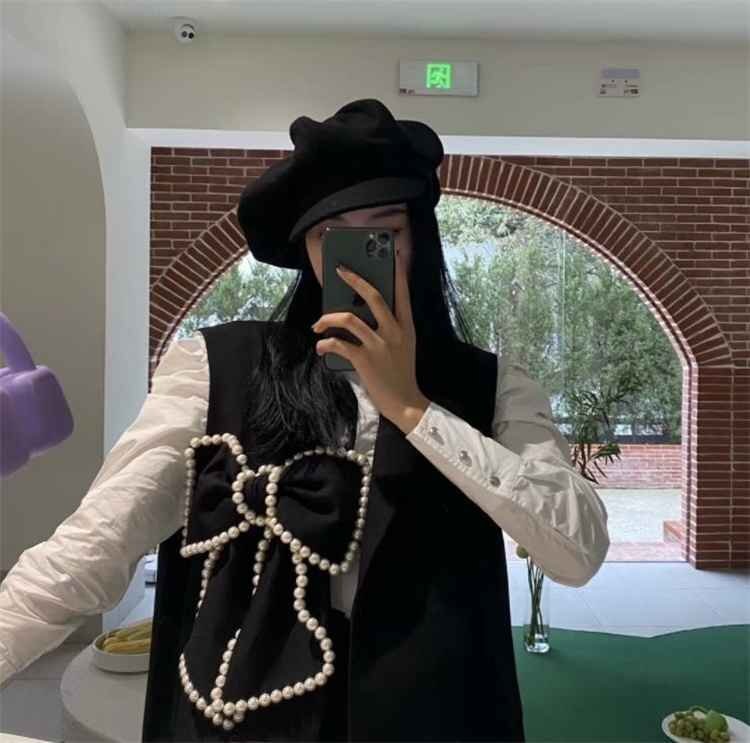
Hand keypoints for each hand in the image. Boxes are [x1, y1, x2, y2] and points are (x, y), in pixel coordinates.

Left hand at [311, 254, 429, 432]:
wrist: (405, 403)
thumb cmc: (400, 373)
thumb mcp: (403, 346)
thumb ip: (389, 328)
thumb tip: (360, 313)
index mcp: (406, 326)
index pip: (402, 293)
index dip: (397, 272)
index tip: (393, 255)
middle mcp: (394, 332)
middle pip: (373, 296)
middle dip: (354, 279)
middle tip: (340, 270)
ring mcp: (379, 345)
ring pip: (349, 319)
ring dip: (328, 319)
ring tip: (318, 324)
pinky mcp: (365, 361)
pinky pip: (339, 344)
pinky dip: (325, 344)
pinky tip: (321, 348)